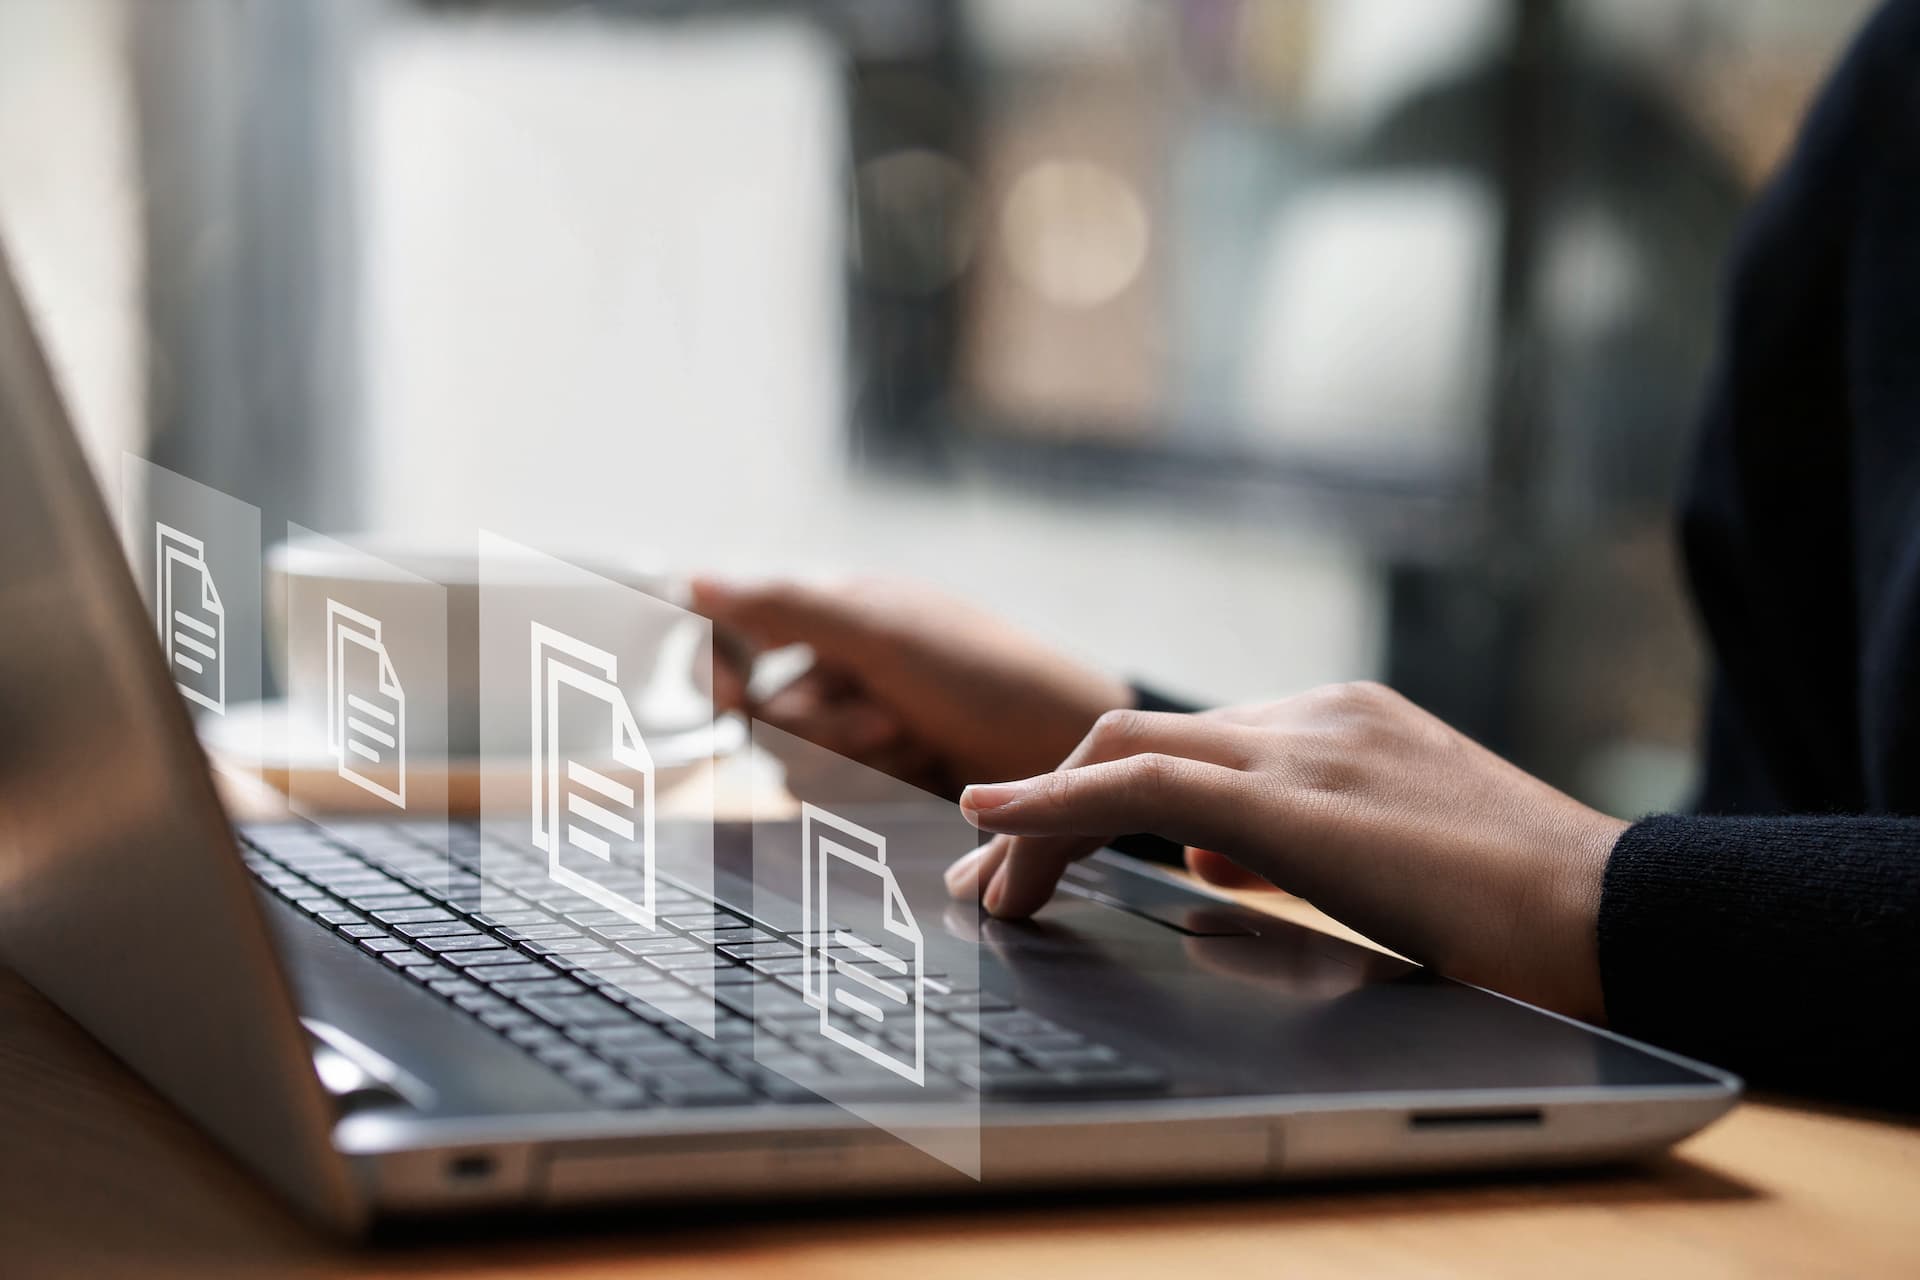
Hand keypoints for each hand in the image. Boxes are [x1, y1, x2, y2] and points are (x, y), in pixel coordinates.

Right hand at [691, 576, 1132, 797]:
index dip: (716, 666)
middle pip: (767, 718)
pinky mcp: (887, 781)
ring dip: (860, 761)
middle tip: (889, 718)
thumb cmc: (987, 675)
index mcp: (836, 616)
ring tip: (918, 743)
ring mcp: (865, 727)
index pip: (735, 633)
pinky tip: (928, 770)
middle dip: (827, 727)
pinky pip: (841, 800)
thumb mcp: (882, 633)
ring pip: (800, 767)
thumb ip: (784, 607)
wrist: (1069, 749)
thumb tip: (693, 580)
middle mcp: (842, 669)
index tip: (732, 697)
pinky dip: (882, 788)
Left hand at [946, 682, 1624, 1022]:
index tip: (1035, 850)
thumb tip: (1205, 855)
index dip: (1089, 796)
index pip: (1181, 746)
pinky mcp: (1302, 794)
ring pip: (1123, 752)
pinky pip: (1143, 784)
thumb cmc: (1518, 908)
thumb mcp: (1385, 860)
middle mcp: (1312, 717)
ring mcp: (1308, 744)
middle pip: (1133, 736)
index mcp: (1334, 726)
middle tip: (986, 882)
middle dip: (1040, 806)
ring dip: (1034, 822)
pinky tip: (996, 827)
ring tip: (989, 896)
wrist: (1621, 912)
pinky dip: (1055, 802)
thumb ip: (1289, 842)